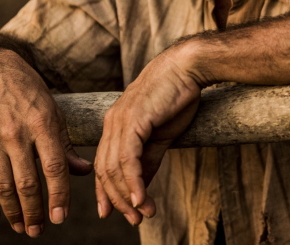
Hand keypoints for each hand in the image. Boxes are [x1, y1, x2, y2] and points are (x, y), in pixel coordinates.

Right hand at [0, 51, 92, 236]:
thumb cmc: (30, 94)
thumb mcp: (54, 112)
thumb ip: (66, 145)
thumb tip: (83, 172)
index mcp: (42, 124)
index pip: (54, 167)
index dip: (58, 195)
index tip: (60, 217)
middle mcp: (16, 133)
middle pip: (26, 182)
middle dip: (34, 211)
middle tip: (39, 230)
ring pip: (2, 186)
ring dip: (12, 212)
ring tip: (22, 226)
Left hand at [94, 43, 202, 224]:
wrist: (186, 69)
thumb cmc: (175, 97)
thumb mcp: (160, 136)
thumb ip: (149, 160)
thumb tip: (142, 188)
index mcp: (115, 125)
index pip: (103, 165)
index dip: (106, 192)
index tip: (111, 213)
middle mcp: (111, 123)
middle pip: (104, 171)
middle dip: (117, 199)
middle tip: (134, 219)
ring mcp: (119, 121)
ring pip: (113, 168)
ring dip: (127, 196)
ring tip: (142, 213)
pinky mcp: (133, 121)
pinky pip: (127, 158)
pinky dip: (133, 181)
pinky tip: (140, 198)